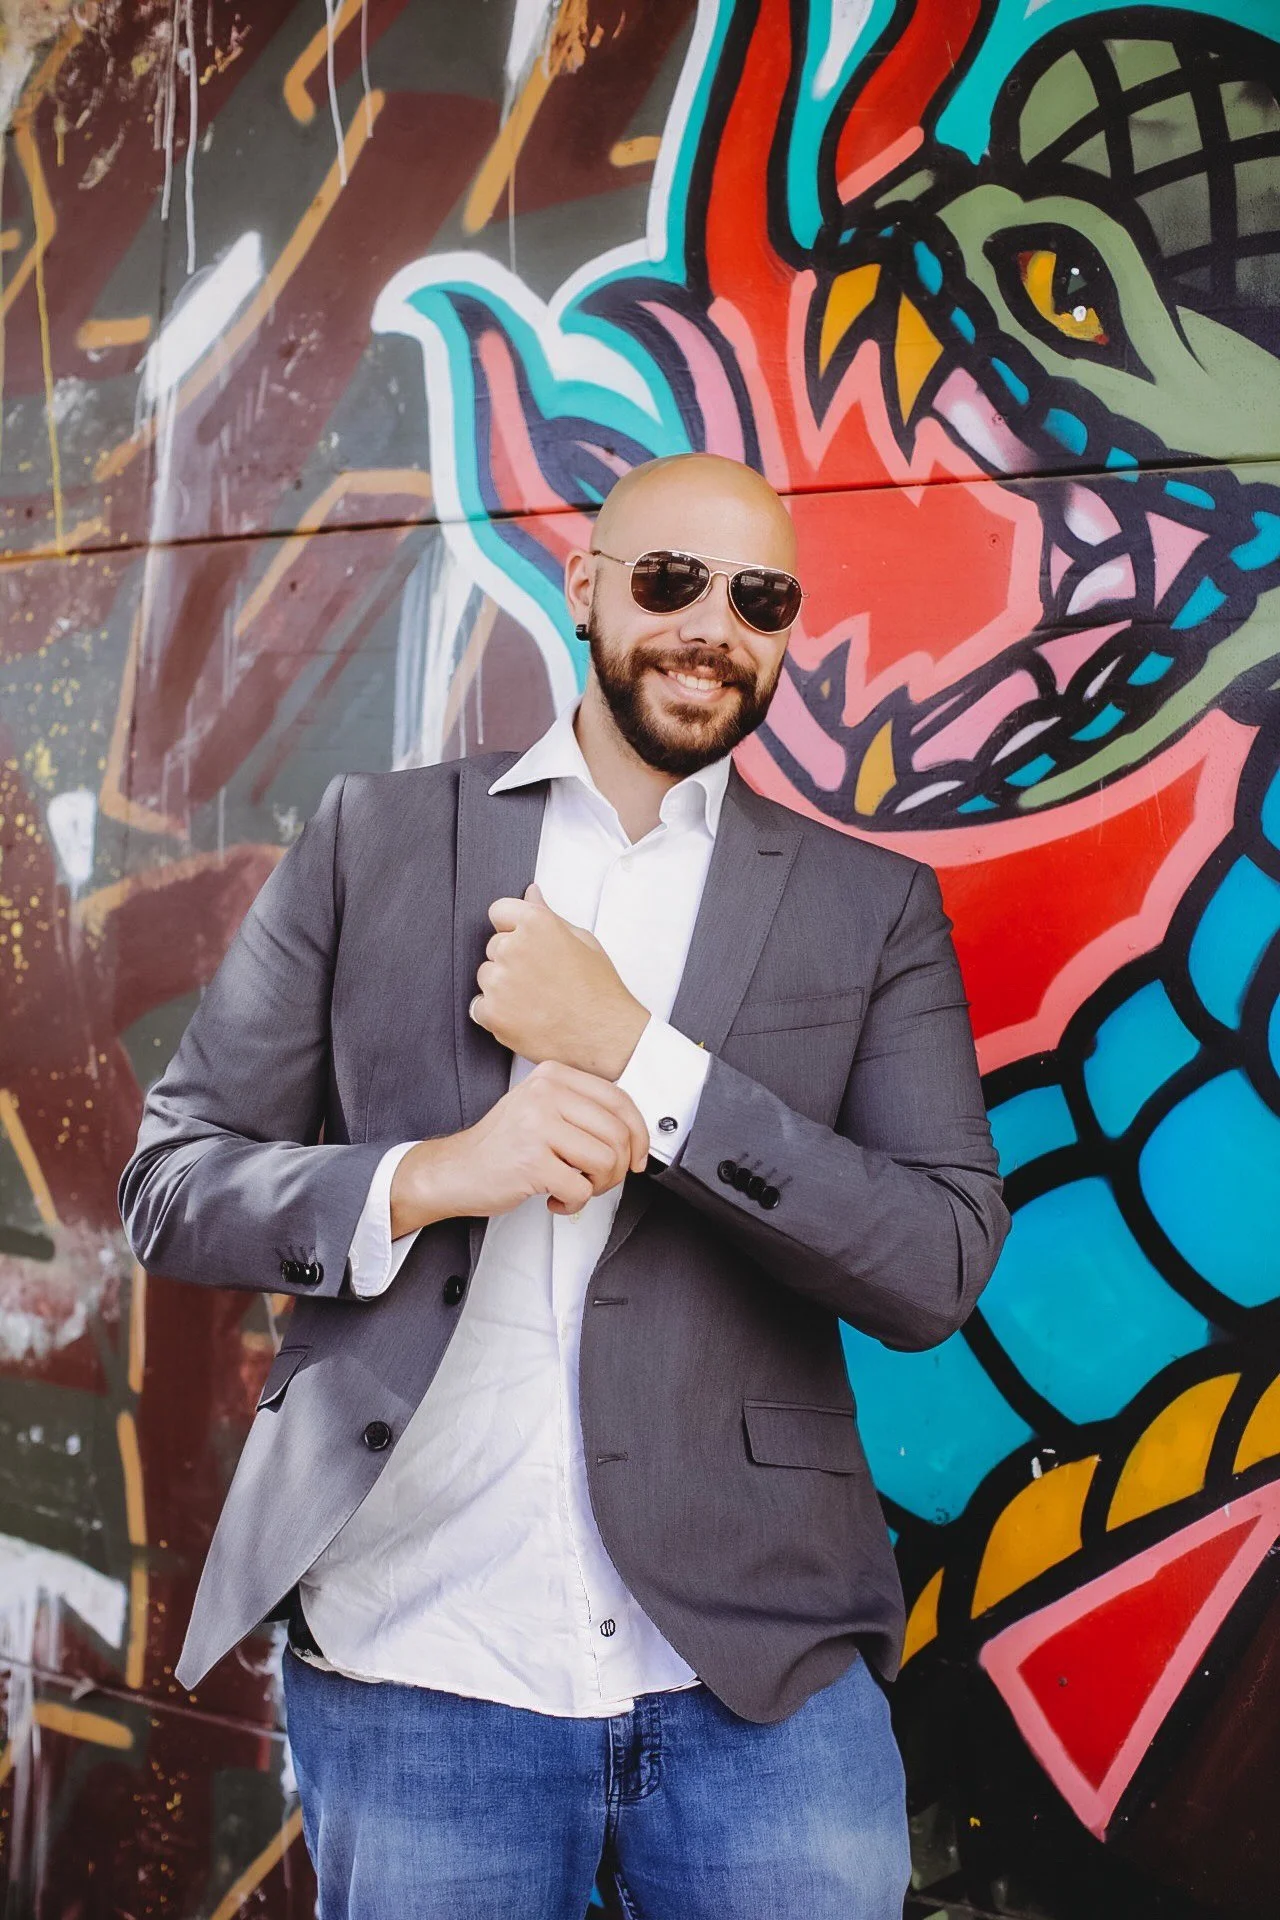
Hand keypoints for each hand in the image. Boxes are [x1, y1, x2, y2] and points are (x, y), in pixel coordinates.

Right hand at [390, 1060, 651, 1230]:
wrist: (455, 1170)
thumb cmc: (502, 1146)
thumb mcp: (541, 1109)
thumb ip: (582, 1110)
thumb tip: (634, 1132)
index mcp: (552, 1077)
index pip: (619, 1099)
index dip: (639, 1133)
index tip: (638, 1156)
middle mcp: (545, 1095)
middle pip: (618, 1133)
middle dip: (619, 1167)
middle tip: (601, 1179)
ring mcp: (537, 1126)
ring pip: (606, 1161)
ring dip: (598, 1186)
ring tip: (576, 1187)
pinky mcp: (531, 1162)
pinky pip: (580, 1189)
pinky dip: (574, 1203)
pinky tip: (556, 1199)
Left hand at [470, 883, 648, 1079]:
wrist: (604, 1036)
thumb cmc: (599, 989)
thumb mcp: (582, 940)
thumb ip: (548, 915)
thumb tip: (531, 893)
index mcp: (536, 923)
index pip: (499, 911)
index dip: (513, 928)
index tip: (526, 944)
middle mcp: (513, 947)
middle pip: (493, 946)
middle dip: (511, 960)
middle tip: (540, 979)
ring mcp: (499, 981)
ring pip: (486, 976)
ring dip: (502, 987)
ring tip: (535, 1000)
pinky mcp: (492, 1012)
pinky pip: (479, 1007)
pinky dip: (496, 1014)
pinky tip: (524, 1017)